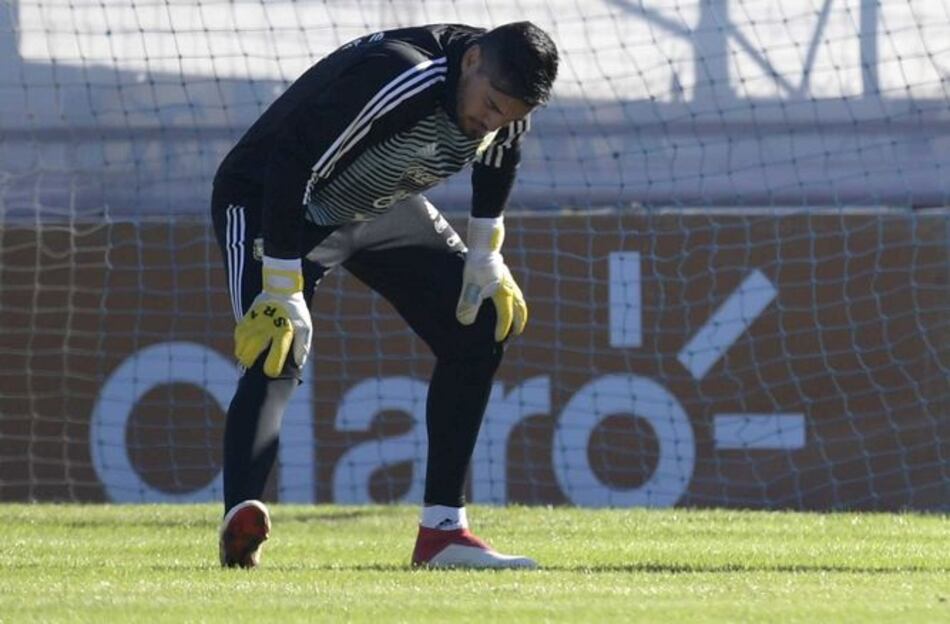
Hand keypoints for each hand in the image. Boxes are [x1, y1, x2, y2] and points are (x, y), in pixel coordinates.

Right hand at [234, 257, 311, 376]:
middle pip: (251, 352)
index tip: (270, 372)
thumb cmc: (296, 311)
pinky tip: (242, 345)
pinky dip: (239, 341)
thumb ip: (302, 345)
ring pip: (242, 344)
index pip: (275, 355)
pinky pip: (239, 333)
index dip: (272, 367)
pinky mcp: (248, 316)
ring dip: (242, 353)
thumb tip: (299, 364)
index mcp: (284, 332)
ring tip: (245, 358)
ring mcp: (256, 322)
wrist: (283, 287)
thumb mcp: (305, 326)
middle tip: (251, 366)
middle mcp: (267, 328)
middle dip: (250, 362)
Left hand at [455, 217, 527, 341]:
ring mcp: (508, 280)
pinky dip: (515, 300)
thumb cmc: (476, 263)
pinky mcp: (504, 274)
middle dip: (518, 323)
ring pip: (519, 300)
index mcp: (504, 293)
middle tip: (515, 334)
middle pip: (519, 309)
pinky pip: (514, 291)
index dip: (502, 329)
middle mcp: (509, 288)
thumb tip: (465, 321)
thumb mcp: (470, 283)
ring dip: (519, 312)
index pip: (506, 316)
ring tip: (516, 320)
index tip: (497, 340)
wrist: (483, 243)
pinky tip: (506, 300)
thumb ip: (469, 302)